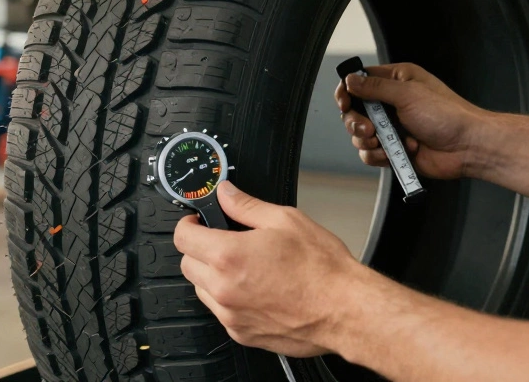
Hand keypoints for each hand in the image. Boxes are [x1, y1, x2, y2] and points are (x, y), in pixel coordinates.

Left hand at [174, 182, 362, 357]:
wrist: (346, 310)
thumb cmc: (322, 269)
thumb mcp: (285, 220)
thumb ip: (246, 205)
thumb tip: (226, 193)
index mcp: (228, 256)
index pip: (182, 237)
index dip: (189, 225)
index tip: (198, 222)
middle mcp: (224, 289)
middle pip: (187, 264)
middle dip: (200, 249)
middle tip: (223, 241)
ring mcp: (231, 315)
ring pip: (201, 290)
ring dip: (211, 276)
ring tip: (244, 267)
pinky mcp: (242, 334)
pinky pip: (221, 312)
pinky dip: (228, 299)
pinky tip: (254, 289)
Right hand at [334, 63, 487, 180]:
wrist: (467, 147)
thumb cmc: (447, 115)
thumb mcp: (408, 94)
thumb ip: (375, 87)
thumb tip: (350, 80)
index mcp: (396, 81)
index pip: (360, 81)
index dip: (347, 91)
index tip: (344, 102)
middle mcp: (392, 103)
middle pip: (354, 110)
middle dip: (355, 121)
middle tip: (367, 129)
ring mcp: (392, 127)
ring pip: (359, 134)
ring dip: (366, 141)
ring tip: (381, 142)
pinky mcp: (394, 149)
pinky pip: (370, 153)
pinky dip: (377, 155)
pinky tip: (394, 153)